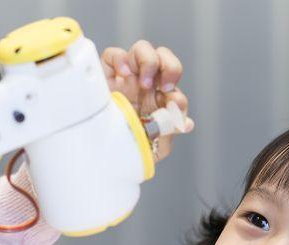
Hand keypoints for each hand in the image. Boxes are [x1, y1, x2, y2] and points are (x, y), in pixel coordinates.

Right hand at [101, 40, 194, 161]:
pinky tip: (123, 74)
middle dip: (170, 67)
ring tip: (143, 84)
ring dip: (149, 62)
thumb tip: (187, 123)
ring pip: (142, 49)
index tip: (175, 102)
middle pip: (164, 56)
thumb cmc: (128, 148)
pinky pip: (112, 54)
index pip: (175, 83)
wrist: (101, 153)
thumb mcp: (154, 146)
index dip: (179, 90)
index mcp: (158, 97)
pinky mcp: (104, 76)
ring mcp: (124, 78)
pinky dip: (120, 59)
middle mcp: (143, 84)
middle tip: (164, 87)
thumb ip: (170, 131)